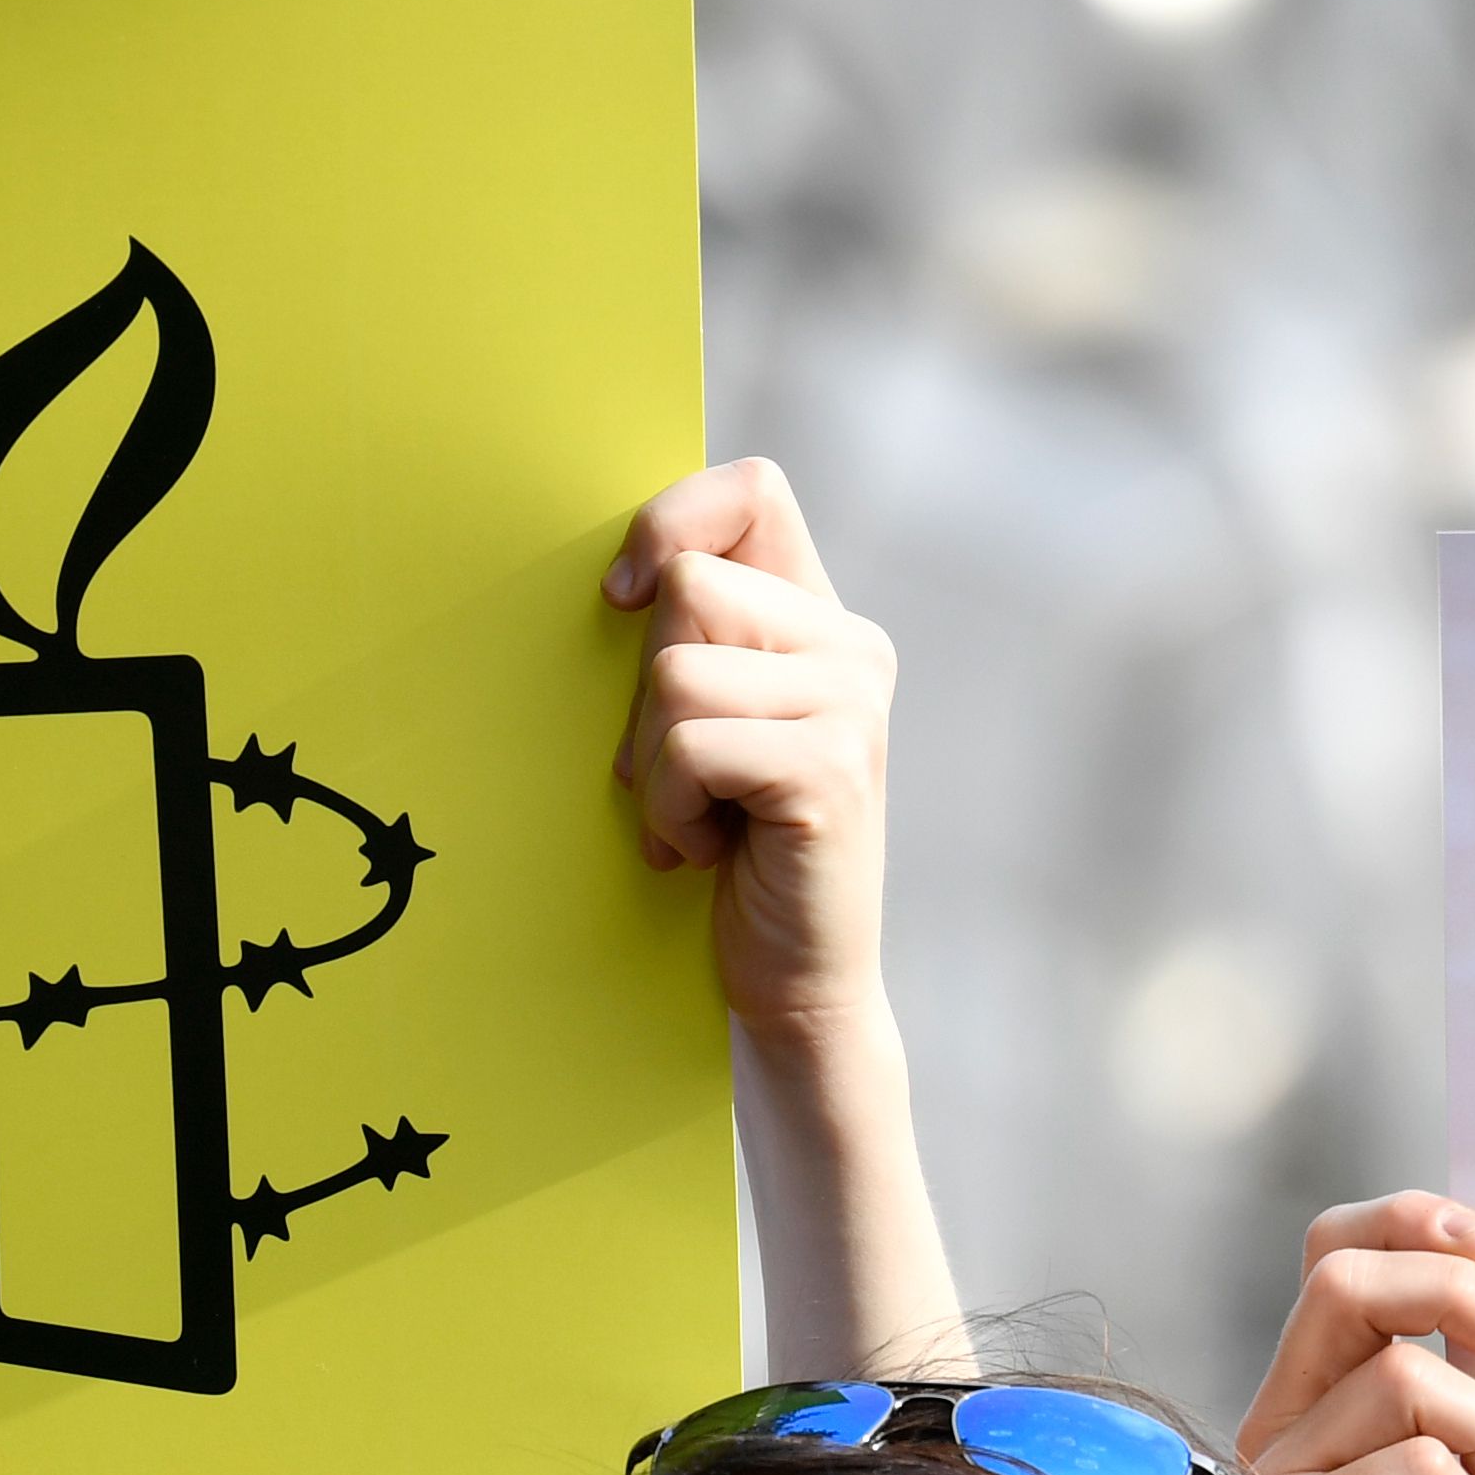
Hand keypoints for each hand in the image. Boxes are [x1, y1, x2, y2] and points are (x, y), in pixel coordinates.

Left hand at [608, 459, 892, 1069]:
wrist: (796, 983)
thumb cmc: (733, 851)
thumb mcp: (710, 722)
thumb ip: (693, 639)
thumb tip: (620, 579)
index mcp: (824, 622)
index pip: (753, 491)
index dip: (671, 524)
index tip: (622, 601)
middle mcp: (854, 649)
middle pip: (687, 590)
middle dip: (645, 694)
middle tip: (683, 776)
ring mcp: (853, 706)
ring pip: (676, 671)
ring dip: (655, 764)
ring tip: (701, 818)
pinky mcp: (832, 770)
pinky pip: (690, 744)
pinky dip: (671, 808)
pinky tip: (711, 850)